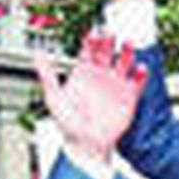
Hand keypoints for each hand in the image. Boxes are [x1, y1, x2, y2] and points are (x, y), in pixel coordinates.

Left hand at [35, 31, 146, 164]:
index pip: (89, 49)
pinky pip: (137, 81)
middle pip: (107, 51)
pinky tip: (140, 68)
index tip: (94, 33)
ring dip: (127, 52)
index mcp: (83, 73)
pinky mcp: (128, 97)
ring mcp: (115, 85)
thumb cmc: (68, 125)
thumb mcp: (54, 97)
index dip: (92, 39)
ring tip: (127, 44)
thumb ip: (47, 74)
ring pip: (124, 62)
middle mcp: (100, 76)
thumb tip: (37, 54)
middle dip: (109, 41)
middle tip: (110, 33)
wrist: (86, 146)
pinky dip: (141, 74)